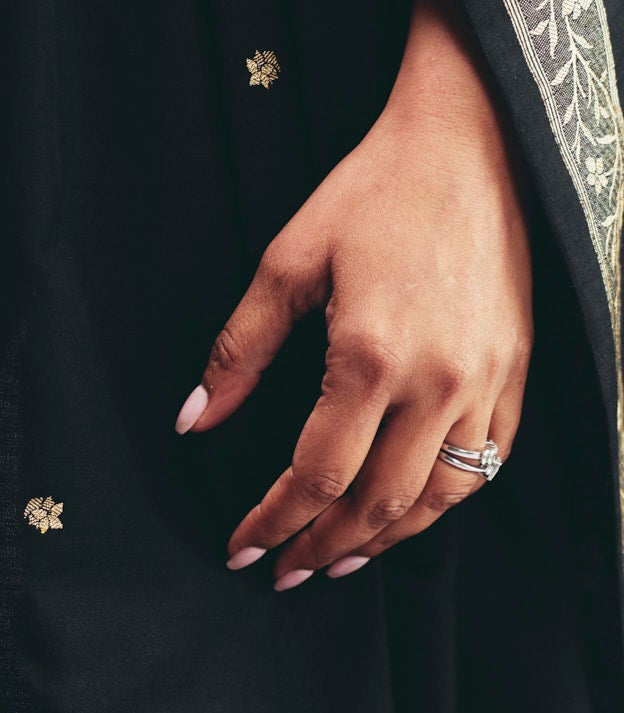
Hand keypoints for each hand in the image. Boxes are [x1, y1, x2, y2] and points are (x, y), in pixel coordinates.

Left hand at [175, 0, 532, 587]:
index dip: (273, 521)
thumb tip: (195, 421)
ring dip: (383, 541)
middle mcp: (437, 381)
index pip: (315, 474)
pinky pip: (485, 463)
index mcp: (370, 356)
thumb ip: (239, 349)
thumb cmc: (373, 190)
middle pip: (376, 502)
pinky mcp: (517, 371)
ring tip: (338, 559)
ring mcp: (486, 381)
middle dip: (321, 547)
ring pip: (437, 498)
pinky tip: (408, 513)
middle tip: (283, 571)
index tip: (242, 548)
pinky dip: (443, 502)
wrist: (471, 141)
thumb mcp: (287, 259)